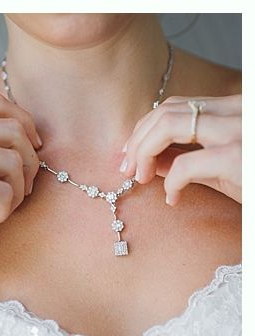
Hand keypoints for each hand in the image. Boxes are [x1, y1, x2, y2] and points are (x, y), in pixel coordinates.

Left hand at [122, 94, 240, 204]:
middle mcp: (236, 109)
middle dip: (137, 142)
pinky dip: (171, 182)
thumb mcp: (219, 167)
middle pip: (165, 112)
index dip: (144, 129)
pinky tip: (173, 198)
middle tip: (128, 170)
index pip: (174, 106)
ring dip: (143, 153)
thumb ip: (184, 159)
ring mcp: (238, 129)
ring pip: (168, 125)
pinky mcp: (237, 156)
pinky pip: (185, 164)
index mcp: (232, 108)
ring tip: (142, 178)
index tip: (129, 155)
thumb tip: (149, 161)